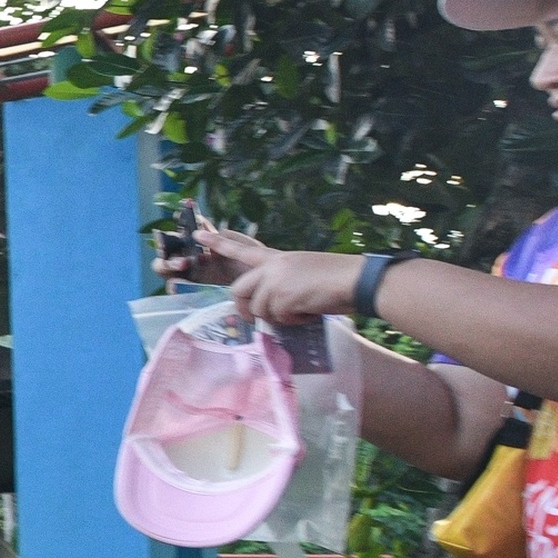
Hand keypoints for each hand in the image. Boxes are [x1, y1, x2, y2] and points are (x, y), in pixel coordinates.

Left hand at [171, 221, 366, 325]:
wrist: (358, 280)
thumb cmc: (339, 278)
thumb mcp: (305, 272)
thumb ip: (282, 283)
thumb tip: (273, 305)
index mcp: (278, 258)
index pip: (243, 250)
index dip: (219, 245)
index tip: (199, 237)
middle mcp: (272, 268)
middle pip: (238, 291)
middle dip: (244, 308)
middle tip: (254, 318)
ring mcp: (275, 282)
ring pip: (259, 309)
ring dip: (278, 317)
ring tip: (302, 309)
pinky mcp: (281, 298)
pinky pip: (278, 319)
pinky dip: (293, 321)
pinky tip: (309, 312)